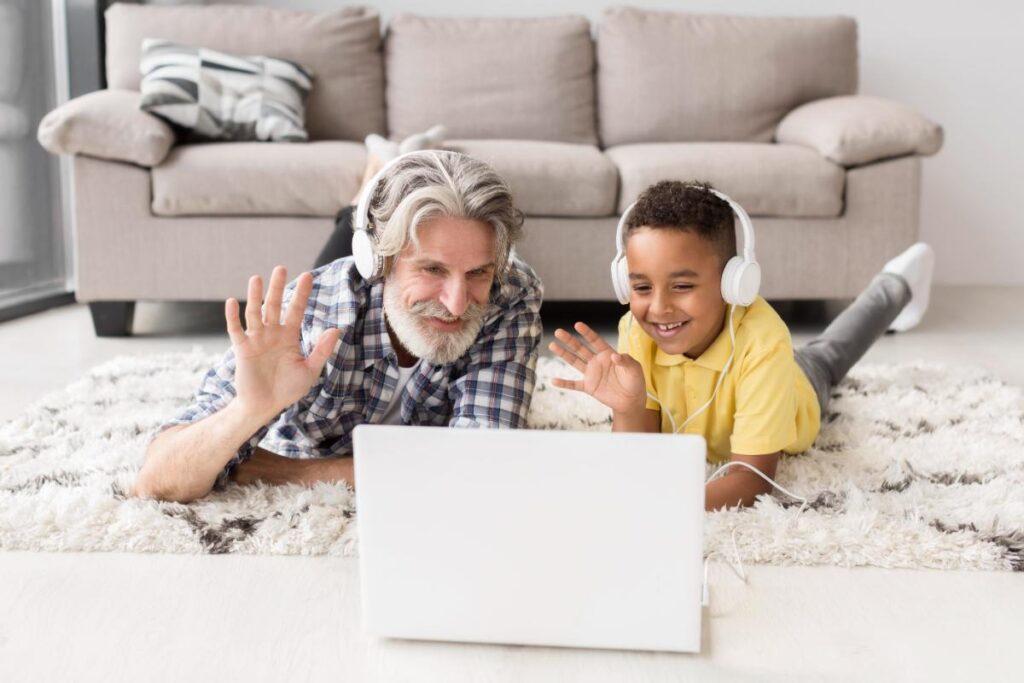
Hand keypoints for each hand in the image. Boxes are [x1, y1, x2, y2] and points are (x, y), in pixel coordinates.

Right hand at [225, 266, 340, 422]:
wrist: (266, 406)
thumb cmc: (288, 389)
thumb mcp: (310, 370)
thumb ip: (322, 350)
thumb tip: (336, 329)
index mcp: (289, 336)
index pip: (296, 310)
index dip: (302, 294)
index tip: (308, 276)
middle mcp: (272, 333)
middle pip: (275, 305)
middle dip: (278, 287)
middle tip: (281, 268)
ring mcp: (256, 339)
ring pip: (255, 313)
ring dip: (255, 296)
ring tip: (257, 278)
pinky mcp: (242, 349)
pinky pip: (236, 330)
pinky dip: (232, 317)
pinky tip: (231, 302)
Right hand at [548, 322, 646, 414]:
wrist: (631, 401)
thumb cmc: (634, 381)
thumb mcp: (634, 369)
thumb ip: (626, 361)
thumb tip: (615, 355)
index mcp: (608, 354)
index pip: (595, 341)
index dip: (587, 333)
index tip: (577, 325)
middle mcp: (597, 361)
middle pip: (580, 348)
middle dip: (569, 340)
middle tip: (558, 332)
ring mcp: (591, 374)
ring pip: (574, 362)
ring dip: (563, 354)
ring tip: (552, 346)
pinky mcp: (589, 387)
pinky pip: (574, 384)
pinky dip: (564, 383)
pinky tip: (554, 380)